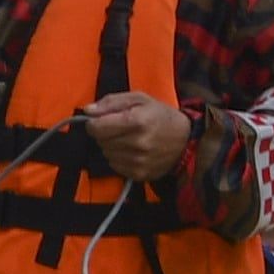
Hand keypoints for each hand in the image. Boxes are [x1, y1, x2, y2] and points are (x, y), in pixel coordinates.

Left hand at [78, 91, 193, 183]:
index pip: (97, 127)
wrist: (185, 141)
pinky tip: (131, 151)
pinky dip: (118, 158)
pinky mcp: (139, 174)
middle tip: (119, 128)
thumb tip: (88, 110)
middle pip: (100, 141)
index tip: (100, 120)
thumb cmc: (160, 115)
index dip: (93, 123)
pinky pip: (114, 166)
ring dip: (111, 146)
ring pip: (106, 154)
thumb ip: (111, 102)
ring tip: (127, 139)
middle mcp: (137, 143)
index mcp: (137, 120)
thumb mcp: (139, 99)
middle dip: (104, 133)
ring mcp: (138, 161)